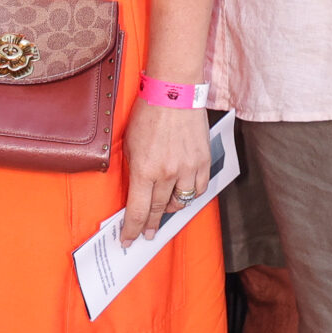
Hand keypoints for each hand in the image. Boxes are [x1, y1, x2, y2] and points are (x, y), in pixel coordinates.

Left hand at [119, 100, 211, 244]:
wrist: (174, 92)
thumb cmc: (147, 114)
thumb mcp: (130, 144)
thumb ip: (134, 170)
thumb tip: (135, 191)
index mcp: (145, 169)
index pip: (138, 210)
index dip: (132, 229)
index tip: (129, 240)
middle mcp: (167, 173)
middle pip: (159, 209)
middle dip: (151, 224)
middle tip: (147, 234)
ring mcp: (187, 168)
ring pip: (180, 201)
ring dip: (171, 209)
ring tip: (165, 210)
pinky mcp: (203, 161)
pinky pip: (198, 188)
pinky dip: (190, 194)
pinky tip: (183, 194)